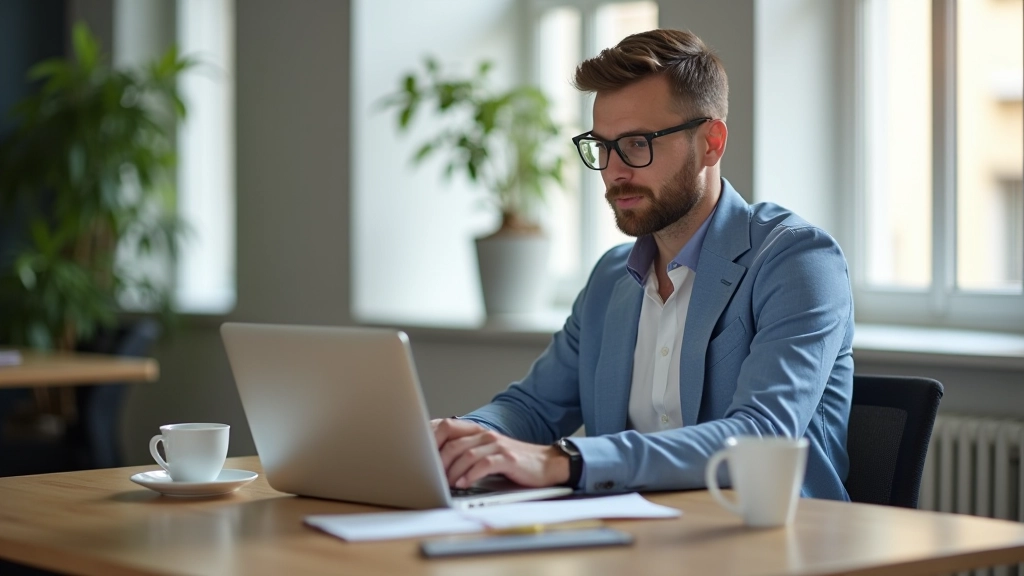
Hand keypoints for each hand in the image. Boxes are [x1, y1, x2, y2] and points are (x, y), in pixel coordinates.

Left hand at [430, 418, 568, 488]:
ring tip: (444, 484)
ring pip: (465, 454)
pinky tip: (464, 484)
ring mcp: (497, 445)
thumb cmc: (511, 461)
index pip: (444, 426)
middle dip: (437, 461)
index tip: (416, 454)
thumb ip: (462, 451)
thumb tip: (432, 461)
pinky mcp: (508, 458)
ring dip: (451, 471)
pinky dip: (470, 475)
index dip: (428, 439)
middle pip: (451, 442)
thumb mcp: (484, 452)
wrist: (545, 464)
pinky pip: (484, 464)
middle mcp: (484, 434)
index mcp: (475, 431)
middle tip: (429, 477)